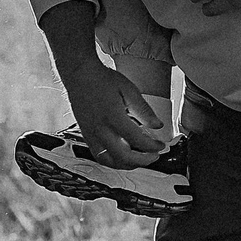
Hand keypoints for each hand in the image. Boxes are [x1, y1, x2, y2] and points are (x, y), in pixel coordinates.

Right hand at [57, 55, 171, 167]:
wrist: (80, 75)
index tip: (160, 145)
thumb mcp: (128, 89)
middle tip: (154, 156)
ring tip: (140, 160)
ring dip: (127, 165)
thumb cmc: (102, 79)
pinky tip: (122, 157)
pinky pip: (99, 156)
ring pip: (109, 161)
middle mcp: (100, 129)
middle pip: (123, 156)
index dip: (151, 147)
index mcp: (113, 116)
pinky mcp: (86, 135)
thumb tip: (157, 125)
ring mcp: (91, 134)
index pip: (136, 140)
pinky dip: (113, 161)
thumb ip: (144, 109)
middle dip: (142, 161)